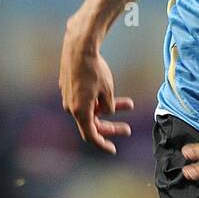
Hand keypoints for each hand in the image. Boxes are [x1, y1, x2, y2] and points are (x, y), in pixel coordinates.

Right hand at [59, 20, 133, 154]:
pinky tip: (110, 91)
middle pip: (92, 124)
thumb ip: (109, 106)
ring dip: (109, 110)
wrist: (79, 47)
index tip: (113, 150)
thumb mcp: (108, 91)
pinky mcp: (68, 87)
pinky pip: (84, 100)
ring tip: (130, 104)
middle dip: (110, 127)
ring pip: (91, 110)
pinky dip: (98, 100)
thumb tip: (108, 111)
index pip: (91, 136)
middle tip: (127, 129)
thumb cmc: (95, 69)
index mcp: (80, 111)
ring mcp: (68, 97)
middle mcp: (71, 107)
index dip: (102, 144)